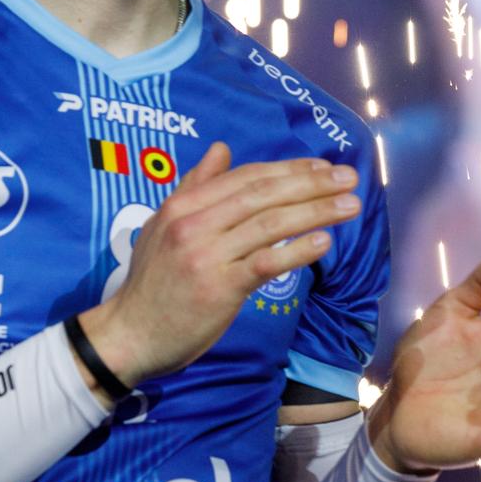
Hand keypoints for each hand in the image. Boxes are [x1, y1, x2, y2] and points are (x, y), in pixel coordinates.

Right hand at [76, 143, 362, 398]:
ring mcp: (207, 255)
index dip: (287, 169)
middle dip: (311, 183)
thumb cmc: (151, 281)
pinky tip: (323, 242)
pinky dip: (297, 250)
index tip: (322, 166)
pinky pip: (266, 263)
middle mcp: (195, 223)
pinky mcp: (219, 288)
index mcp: (183, 205)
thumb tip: (221, 148)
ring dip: (316, 212)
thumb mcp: (163, 224)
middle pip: (263, 194)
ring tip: (350, 206)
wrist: (130, 333)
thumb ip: (194, 186)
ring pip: (270, 224)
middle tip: (348, 177)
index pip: (244, 177)